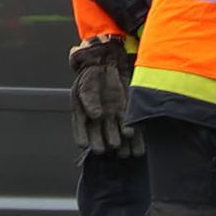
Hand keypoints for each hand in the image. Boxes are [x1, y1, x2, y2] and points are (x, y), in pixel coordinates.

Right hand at [69, 33, 135, 153]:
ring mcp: (112, 118)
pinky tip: (133, 139)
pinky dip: (132, 135)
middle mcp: (97, 120)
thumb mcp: (86, 86)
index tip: (84, 144)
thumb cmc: (92, 76)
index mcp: (82, 115)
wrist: (107, 64)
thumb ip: (89, 100)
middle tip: (104, 149)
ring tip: (122, 151)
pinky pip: (129, 127)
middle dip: (102, 144)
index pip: (81, 131)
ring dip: (119, 143)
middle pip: (99, 136)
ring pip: (115, 135)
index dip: (83, 138)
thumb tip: (95, 115)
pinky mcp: (126, 114)